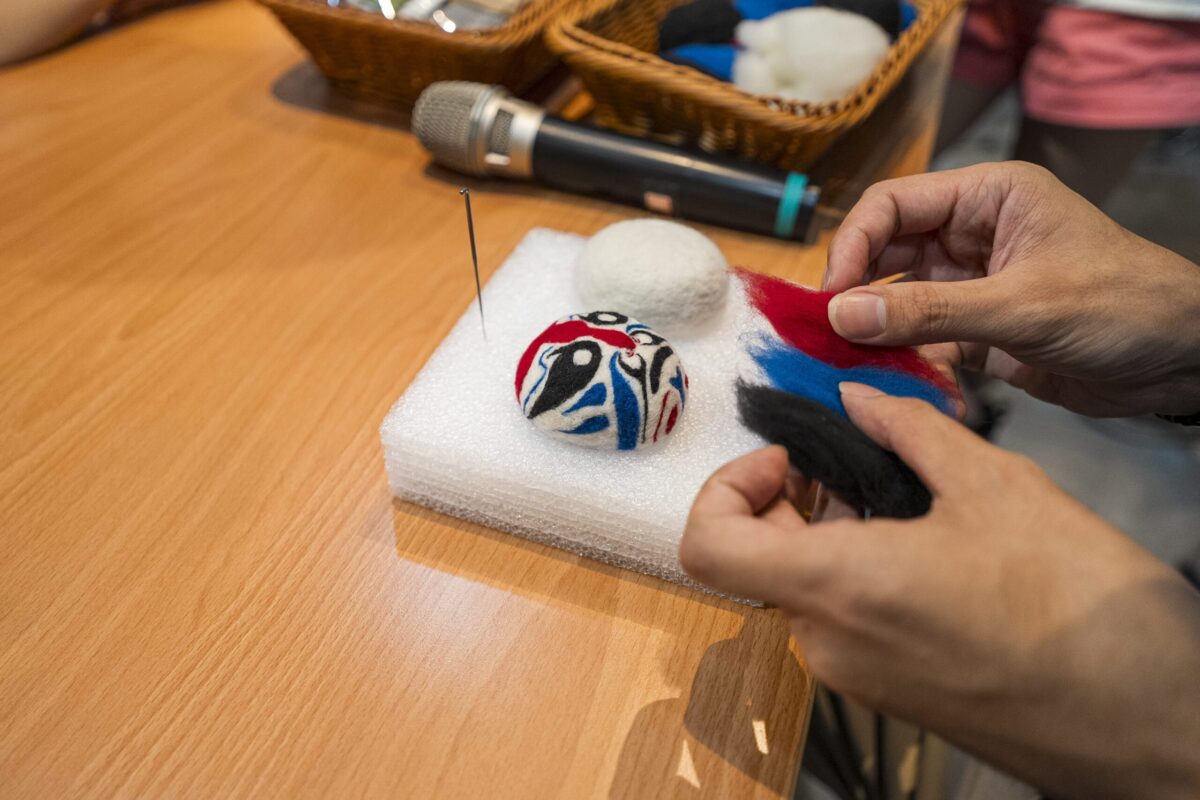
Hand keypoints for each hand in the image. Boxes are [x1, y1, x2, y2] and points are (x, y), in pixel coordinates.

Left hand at [680, 384, 1199, 799]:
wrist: (1145, 717)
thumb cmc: (1075, 598)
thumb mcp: (993, 485)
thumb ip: (907, 430)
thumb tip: (857, 399)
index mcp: (835, 587)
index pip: (707, 545)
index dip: (724, 489)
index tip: (785, 459)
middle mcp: (827, 643)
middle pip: (756, 562)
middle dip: (788, 502)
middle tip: (847, 461)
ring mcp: (857, 677)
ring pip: (802, 589)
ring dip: (829, 534)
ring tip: (900, 495)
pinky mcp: (891, 693)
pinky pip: (843, 622)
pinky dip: (857, 573)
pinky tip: (924, 544)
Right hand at [822, 162, 1199, 416]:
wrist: (1185, 361)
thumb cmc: (1123, 306)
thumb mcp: (1021, 306)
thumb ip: (928, 313)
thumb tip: (841, 315)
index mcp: (988, 198)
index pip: (893, 205)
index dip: (853, 245)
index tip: (829, 295)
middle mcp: (973, 235)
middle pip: (887, 253)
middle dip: (855, 292)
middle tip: (824, 335)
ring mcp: (973, 286)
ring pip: (899, 302)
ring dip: (874, 333)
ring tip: (846, 364)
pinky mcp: (979, 333)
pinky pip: (923, 342)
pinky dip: (905, 363)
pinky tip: (892, 385)